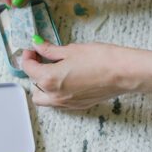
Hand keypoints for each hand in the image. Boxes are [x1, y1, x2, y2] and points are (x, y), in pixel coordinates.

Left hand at [22, 40, 141, 108]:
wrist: (124, 73)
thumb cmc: (100, 59)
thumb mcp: (71, 50)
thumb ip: (50, 50)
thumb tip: (38, 45)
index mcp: (49, 79)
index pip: (28, 68)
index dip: (27, 56)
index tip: (33, 49)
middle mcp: (55, 95)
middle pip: (33, 85)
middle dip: (34, 71)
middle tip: (41, 58)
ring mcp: (66, 103)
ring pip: (43, 98)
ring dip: (42, 85)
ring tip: (52, 70)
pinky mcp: (78, 106)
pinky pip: (58, 102)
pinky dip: (55, 92)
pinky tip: (65, 79)